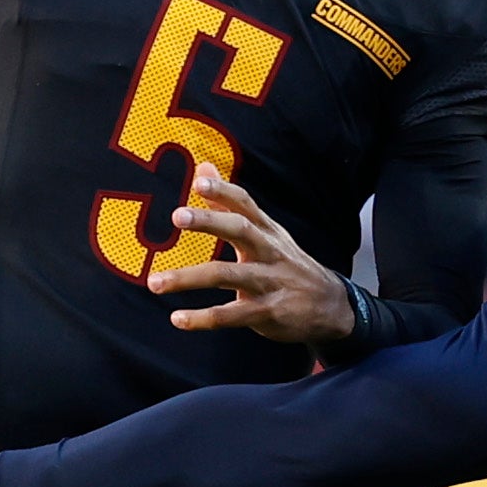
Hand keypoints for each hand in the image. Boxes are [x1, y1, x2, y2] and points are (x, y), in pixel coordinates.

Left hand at [154, 170, 358, 341]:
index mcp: (267, 231)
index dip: (224, 191)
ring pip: (227, 276)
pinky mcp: (267, 313)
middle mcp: (269, 252)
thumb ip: (230, 204)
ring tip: (155, 282)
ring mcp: (269, 283)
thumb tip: (203, 168)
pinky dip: (203, 318)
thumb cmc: (287, 265)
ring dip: (189, 278)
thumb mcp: (266, 233)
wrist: (330, 307)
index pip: (246, 204)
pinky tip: (178, 318)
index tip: (199, 182)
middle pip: (240, 231)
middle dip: (209, 222)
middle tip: (177, 216)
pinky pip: (230, 316)